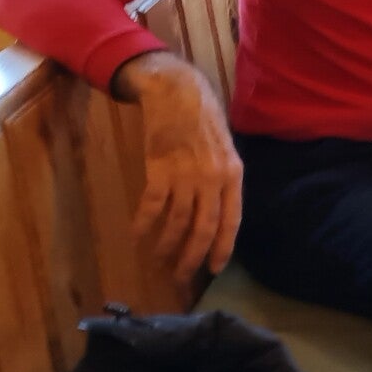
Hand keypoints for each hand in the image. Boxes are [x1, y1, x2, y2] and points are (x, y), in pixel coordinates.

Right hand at [114, 52, 242, 280]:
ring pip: (177, 223)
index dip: (222, 247)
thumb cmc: (204, 121)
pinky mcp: (160, 169)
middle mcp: (213, 179)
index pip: (231, 220)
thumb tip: (218, 214)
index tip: (213, 269)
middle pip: (203, 228)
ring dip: (165, 246)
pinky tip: (137, 237)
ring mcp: (186, 175)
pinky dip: (143, 225)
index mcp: (234, 175)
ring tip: (157, 260)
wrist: (179, 93)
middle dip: (192, 258)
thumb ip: (223, 180)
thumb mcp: (226, 149)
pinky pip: (152, 207)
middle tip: (180, 278)